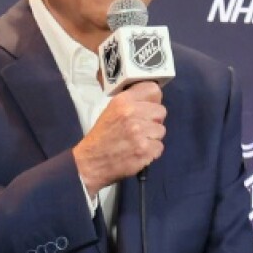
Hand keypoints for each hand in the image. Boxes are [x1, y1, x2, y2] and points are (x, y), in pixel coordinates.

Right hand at [73, 81, 165, 197]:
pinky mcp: (145, 150)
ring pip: (161, 131)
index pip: (152, 90)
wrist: (91, 162)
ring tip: (136, 142)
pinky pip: (159, 147)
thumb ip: (131, 104)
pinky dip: (150, 152)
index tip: (148, 108)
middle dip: (153, 120)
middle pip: (161, 112)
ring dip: (152, 137)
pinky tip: (137, 152)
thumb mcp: (111, 111)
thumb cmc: (102, 136)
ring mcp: (140, 133)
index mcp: (123, 101)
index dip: (153, 100)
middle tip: (140, 129)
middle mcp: (132, 114)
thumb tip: (153, 102)